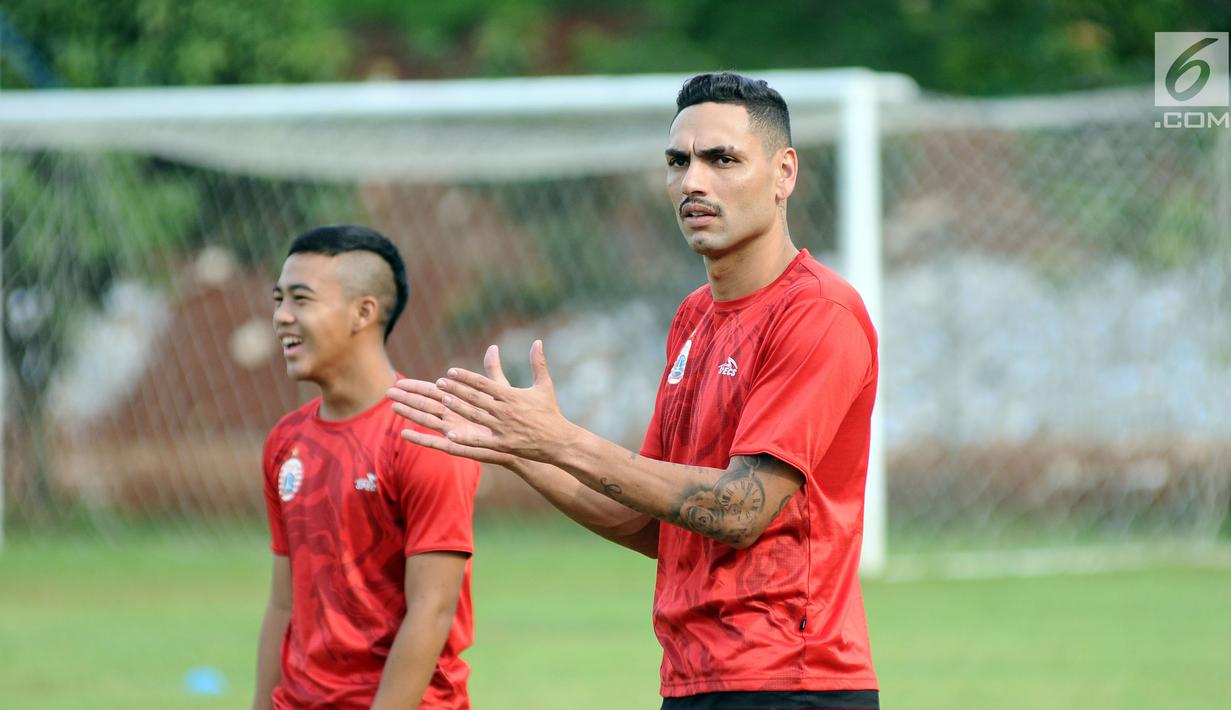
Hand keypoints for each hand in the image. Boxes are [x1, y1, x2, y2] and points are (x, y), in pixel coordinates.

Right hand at [388, 358, 514, 466]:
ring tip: (393, 407)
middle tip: (387, 392)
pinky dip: (421, 438)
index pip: (434, 392)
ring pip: (427, 421)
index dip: (416, 387)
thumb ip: (492, 371)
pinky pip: (436, 442)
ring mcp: (455, 431)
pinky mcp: (460, 445)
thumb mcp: (499, 390)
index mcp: (461, 402)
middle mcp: (454, 416)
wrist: (521, 439)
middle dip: (407, 398)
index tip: (399, 381)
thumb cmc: (510, 416)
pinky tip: (405, 434)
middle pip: (426, 405)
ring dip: (410, 414)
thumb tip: (493, 347)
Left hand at [433, 340, 574, 462]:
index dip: (466, 377)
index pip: (484, 383)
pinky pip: (480, 441)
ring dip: (458, 408)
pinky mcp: (503, 444)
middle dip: (456, 389)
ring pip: (475, 416)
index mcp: (512, 396)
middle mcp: (505, 410)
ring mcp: (503, 428)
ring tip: (442, 400)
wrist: (559, 441)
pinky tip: (450, 434)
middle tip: (439, 382)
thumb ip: (538, 363)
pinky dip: (465, 438)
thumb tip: (538, 341)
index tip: (451, 371)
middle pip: (475, 398)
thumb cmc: (550, 412)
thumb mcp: (544, 386)